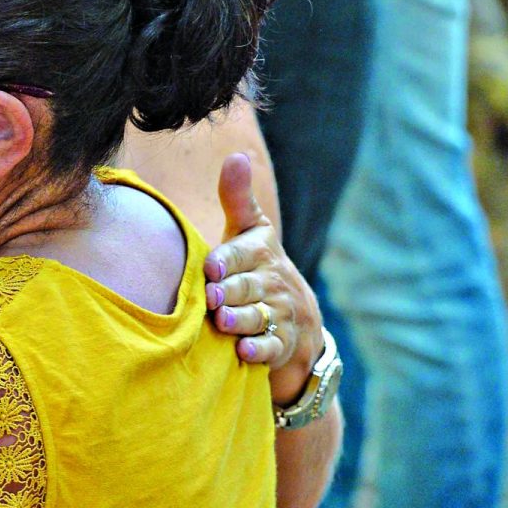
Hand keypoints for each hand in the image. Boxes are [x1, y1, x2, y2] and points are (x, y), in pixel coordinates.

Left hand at [204, 153, 322, 405]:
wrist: (297, 319)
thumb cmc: (256, 267)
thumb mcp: (250, 234)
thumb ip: (237, 199)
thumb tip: (235, 156)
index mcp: (261, 254)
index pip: (244, 254)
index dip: (228, 260)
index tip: (211, 266)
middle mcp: (273, 283)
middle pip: (249, 287)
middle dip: (231, 291)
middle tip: (212, 296)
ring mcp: (279, 314)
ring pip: (258, 317)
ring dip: (241, 320)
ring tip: (223, 321)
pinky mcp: (282, 344)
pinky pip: (272, 347)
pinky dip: (258, 350)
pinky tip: (244, 351)